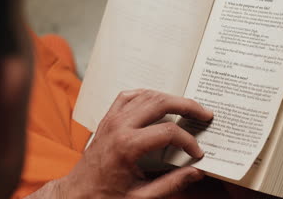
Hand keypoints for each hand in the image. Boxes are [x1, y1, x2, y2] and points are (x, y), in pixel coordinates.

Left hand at [29, 89, 212, 198]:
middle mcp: (119, 127)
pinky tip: (157, 100)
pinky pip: (127, 96)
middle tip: (204, 113)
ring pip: (145, 95)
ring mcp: (112, 120)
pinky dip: (146, 95)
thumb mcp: (141, 198)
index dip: (188, 141)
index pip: (169, 132)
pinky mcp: (107, 119)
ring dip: (169, 98)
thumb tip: (195, 172)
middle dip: (187, 106)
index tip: (197, 153)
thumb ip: (171, 184)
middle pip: (160, 103)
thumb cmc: (104, 196)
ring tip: (187, 107)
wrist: (77, 193)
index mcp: (128, 146)